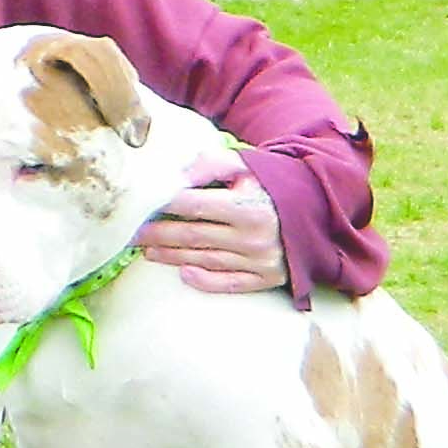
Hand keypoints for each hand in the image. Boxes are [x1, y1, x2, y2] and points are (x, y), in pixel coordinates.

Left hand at [140, 155, 289, 297]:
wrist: (318, 206)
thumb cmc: (272, 182)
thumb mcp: (245, 164)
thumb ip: (210, 164)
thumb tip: (176, 175)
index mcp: (248, 206)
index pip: (194, 205)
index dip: (163, 205)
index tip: (138, 205)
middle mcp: (255, 236)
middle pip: (193, 236)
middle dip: (157, 234)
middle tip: (129, 234)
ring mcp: (262, 260)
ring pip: (206, 260)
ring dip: (172, 256)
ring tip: (147, 250)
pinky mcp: (269, 278)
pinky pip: (231, 283)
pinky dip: (206, 281)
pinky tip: (184, 274)